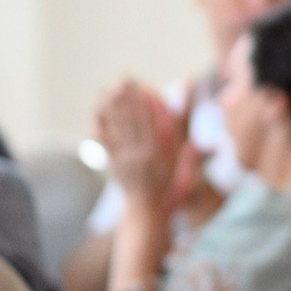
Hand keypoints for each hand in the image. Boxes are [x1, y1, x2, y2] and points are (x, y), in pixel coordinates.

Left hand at [96, 80, 198, 214]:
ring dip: (113, 107)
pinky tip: (98, 111)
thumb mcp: (183, 177)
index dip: (143, 104)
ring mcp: (123, 159)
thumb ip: (187, 159)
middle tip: (125, 79)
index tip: (141, 87)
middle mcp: (138, 155)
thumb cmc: (168, 194)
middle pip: (131, 121)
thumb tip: (192, 144)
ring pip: (116, 128)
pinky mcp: (113, 163)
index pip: (148, 124)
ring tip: (110, 88)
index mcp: (156, 156)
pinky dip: (101, 125)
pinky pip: (105, 142)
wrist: (145, 212)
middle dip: (128, 99)